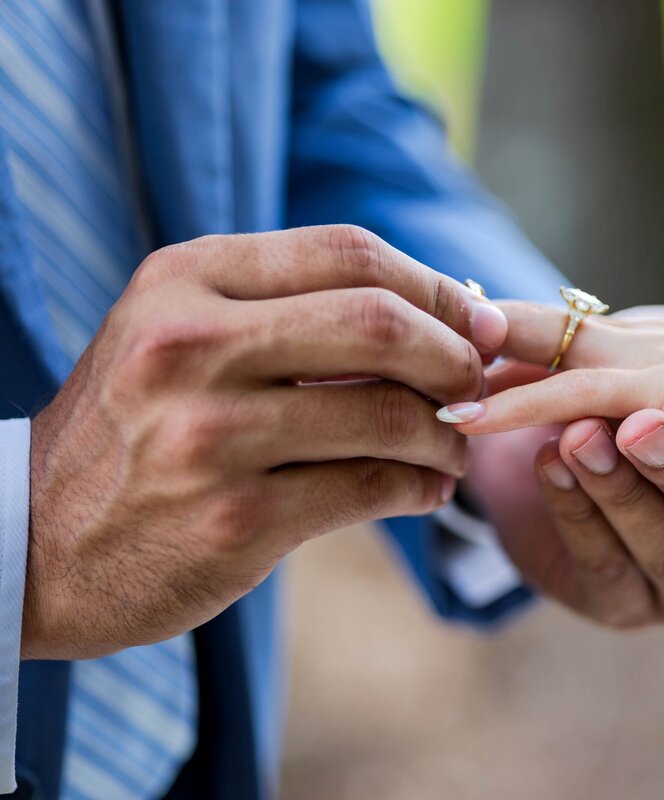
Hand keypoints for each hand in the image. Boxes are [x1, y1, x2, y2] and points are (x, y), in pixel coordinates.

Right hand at [25, 225, 504, 658]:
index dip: (435, 285)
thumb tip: (448, 311)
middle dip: (454, 355)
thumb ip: (290, 310)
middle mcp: (189, 345)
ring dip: (446, 433)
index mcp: (184, 280)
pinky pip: (371, 488)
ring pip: (388, 413)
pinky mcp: (234, 520)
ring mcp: (209, 435)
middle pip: (380, 322)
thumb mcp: (181, 334)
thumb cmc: (137, 428)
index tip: (476, 319)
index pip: (349, 252)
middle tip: (475, 384)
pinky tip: (425, 490)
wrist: (33, 540)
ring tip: (454, 447)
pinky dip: (420, 487)